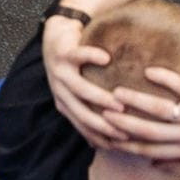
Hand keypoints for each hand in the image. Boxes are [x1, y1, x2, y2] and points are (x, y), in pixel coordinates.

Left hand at [40, 16, 134, 150]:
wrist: (55, 35)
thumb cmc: (74, 66)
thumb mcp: (77, 90)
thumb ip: (89, 108)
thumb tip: (102, 143)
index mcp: (64, 102)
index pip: (82, 125)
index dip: (100, 136)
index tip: (121, 144)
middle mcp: (60, 89)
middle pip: (81, 112)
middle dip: (102, 124)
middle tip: (124, 131)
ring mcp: (61, 71)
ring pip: (80, 88)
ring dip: (99, 97)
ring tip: (119, 103)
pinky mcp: (64, 52)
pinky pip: (78, 55)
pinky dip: (91, 57)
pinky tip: (106, 59)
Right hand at [102, 70, 179, 175]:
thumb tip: (153, 166)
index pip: (149, 150)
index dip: (126, 144)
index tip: (106, 136)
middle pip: (149, 130)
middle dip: (123, 123)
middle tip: (102, 113)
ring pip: (160, 109)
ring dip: (136, 101)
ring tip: (117, 92)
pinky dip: (165, 79)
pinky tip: (148, 71)